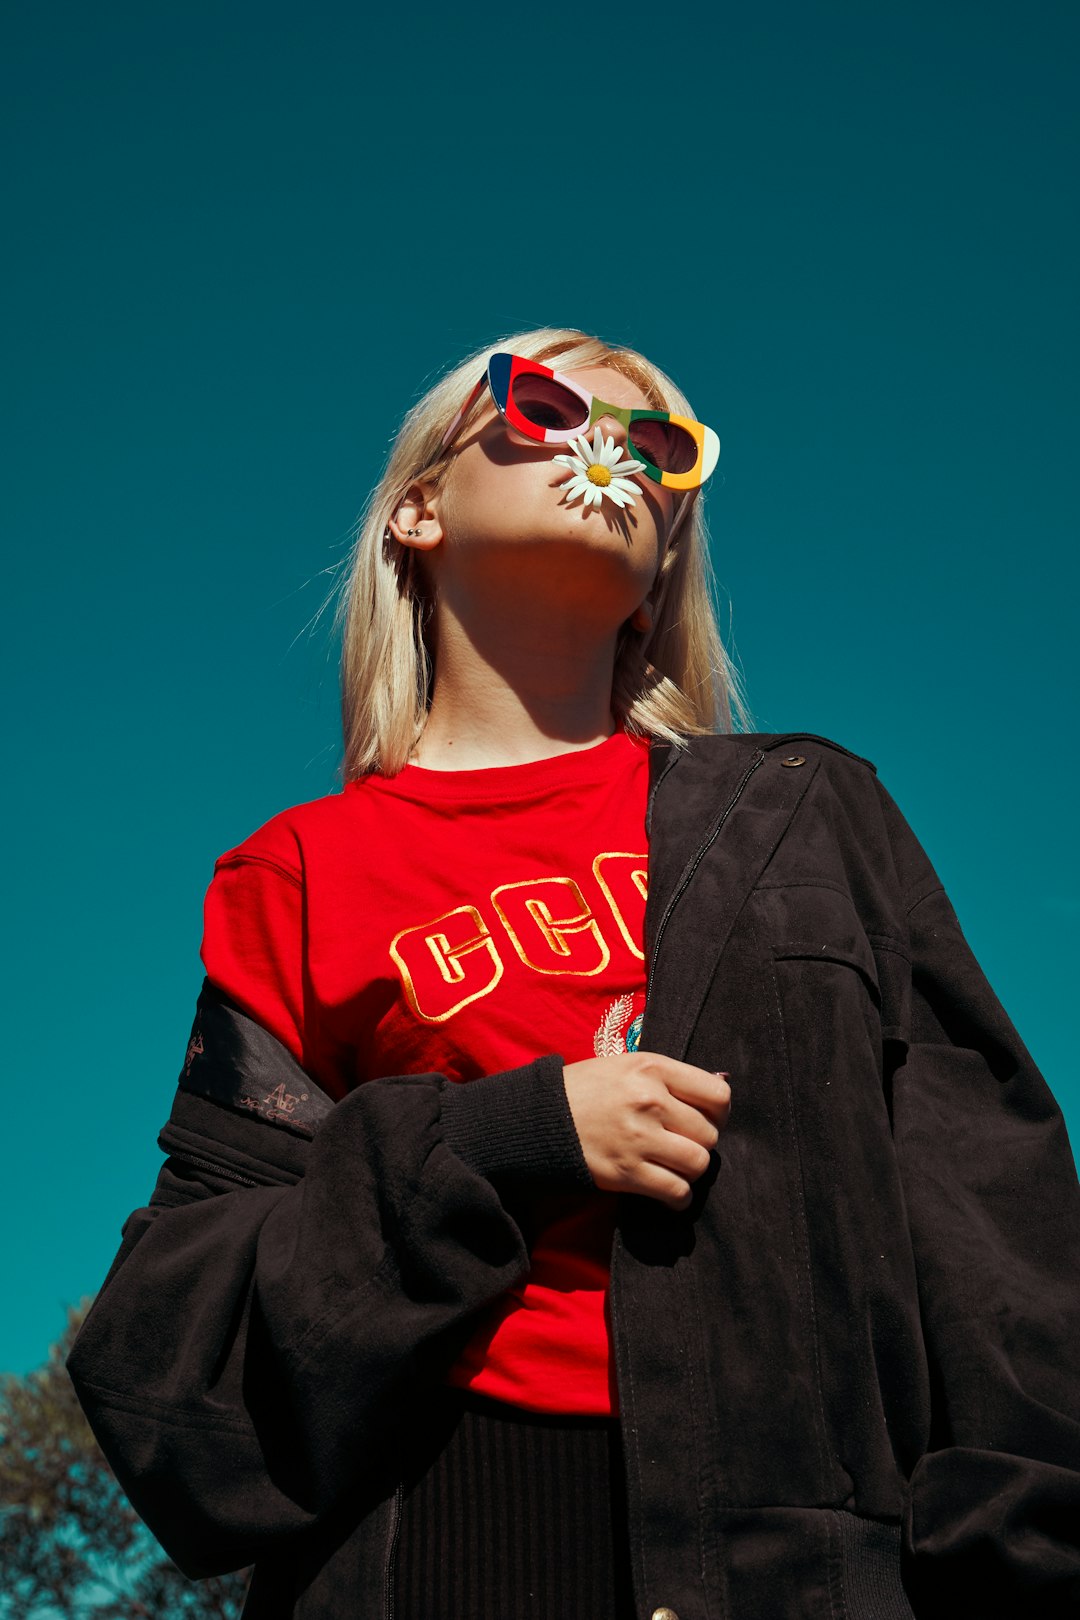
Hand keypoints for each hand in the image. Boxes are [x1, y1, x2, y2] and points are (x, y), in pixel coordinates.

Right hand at [562, 1053, 731, 1210]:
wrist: (539, 1117)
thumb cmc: (586, 1089)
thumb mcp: (627, 1065)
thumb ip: (670, 1077)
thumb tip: (719, 1090)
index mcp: (651, 1068)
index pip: (717, 1094)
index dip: (719, 1112)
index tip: (706, 1118)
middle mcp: (649, 1101)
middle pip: (709, 1133)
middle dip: (700, 1141)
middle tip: (682, 1143)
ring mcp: (638, 1138)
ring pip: (698, 1163)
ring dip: (691, 1169)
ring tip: (674, 1165)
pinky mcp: (626, 1173)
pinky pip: (676, 1191)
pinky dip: (679, 1197)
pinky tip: (670, 1191)